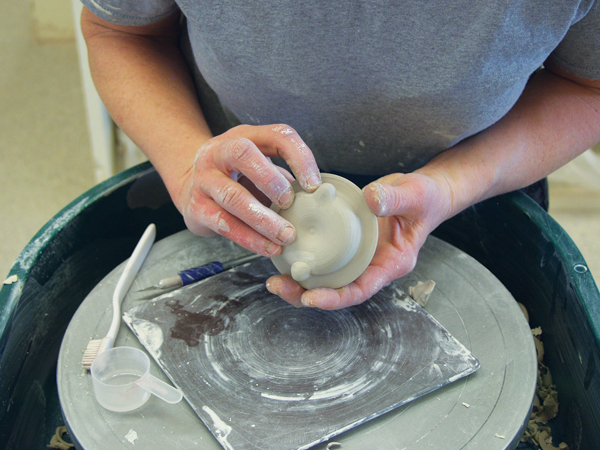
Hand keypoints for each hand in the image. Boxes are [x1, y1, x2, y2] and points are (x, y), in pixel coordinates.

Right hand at [178, 124, 320, 255]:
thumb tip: (320, 200)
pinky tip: (268, 247)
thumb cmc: (236, 178)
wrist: (190, 188)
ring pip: (232, 196)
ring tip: (286, 236)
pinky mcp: (196, 208)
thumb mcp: (260, 167)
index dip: (299, 157)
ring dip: (263, 219)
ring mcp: (204, 179)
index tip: (314, 185)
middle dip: (270, 180)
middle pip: (242, 153)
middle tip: (290, 203)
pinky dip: (249, 238)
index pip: (277, 135)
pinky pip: (224, 223)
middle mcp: (219, 152)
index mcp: (245, 136)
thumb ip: (285, 178)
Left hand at [266, 172, 451, 308]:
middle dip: (305, 295)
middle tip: (278, 286)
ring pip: (325, 278)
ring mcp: (357, 257)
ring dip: (299, 281)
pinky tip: (282, 253)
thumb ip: (395, 198)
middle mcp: (371, 266)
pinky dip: (303, 257)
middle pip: (336, 291)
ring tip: (273, 278)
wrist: (421, 193)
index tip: (310, 298)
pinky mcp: (346, 244)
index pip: (361, 290)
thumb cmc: (424, 199)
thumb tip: (372, 198)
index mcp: (390, 264)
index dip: (335, 298)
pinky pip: (323, 257)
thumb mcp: (415, 195)